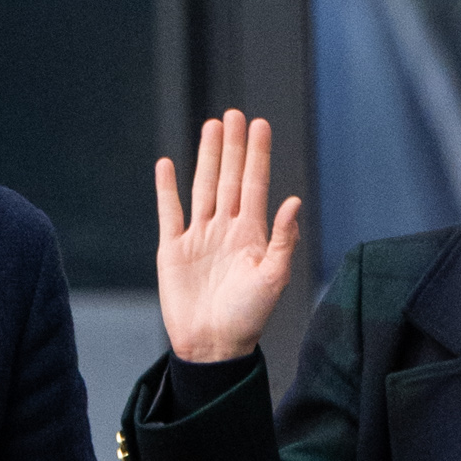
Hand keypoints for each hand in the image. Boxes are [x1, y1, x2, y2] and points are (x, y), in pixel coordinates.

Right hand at [153, 110, 301, 363]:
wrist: (212, 347)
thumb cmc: (247, 319)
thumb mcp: (273, 280)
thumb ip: (283, 240)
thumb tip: (293, 201)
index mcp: (252, 234)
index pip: (255, 184)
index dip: (257, 154)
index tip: (260, 124)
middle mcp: (226, 229)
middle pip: (228, 177)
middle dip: (232, 146)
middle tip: (234, 114)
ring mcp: (199, 237)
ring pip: (202, 187)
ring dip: (206, 157)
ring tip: (211, 127)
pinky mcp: (173, 250)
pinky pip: (169, 212)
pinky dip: (167, 189)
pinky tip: (167, 165)